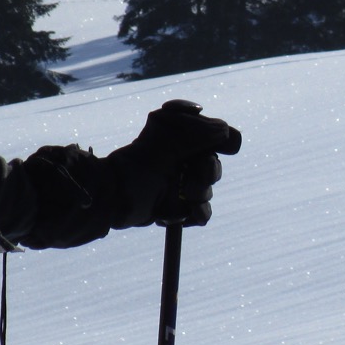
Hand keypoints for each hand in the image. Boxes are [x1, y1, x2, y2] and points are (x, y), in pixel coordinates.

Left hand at [107, 100, 241, 227]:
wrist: (114, 197)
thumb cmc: (136, 164)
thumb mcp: (166, 140)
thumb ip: (198, 132)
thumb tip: (225, 130)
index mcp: (179, 139)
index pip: (215, 137)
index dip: (226, 142)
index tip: (230, 146)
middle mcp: (180, 161)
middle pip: (213, 167)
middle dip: (207, 173)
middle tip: (194, 175)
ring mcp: (178, 185)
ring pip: (206, 192)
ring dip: (198, 195)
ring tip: (178, 196)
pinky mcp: (175, 207)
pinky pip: (201, 213)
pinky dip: (196, 214)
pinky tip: (177, 212)